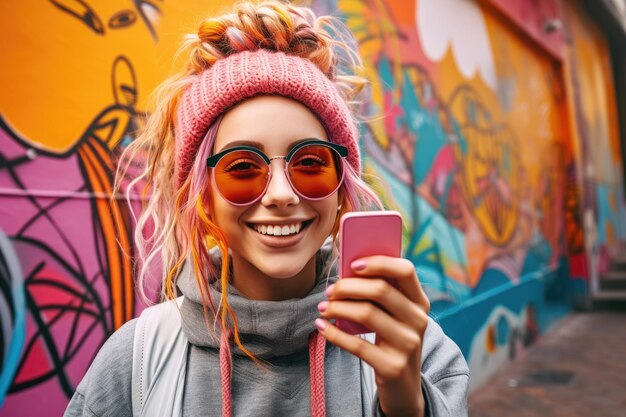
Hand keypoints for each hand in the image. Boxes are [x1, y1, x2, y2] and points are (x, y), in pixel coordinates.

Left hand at [315, 256, 429, 416]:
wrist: (404, 389)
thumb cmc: (392, 342)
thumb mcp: (396, 317)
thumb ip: (382, 294)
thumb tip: (347, 270)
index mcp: (420, 302)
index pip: (405, 270)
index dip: (379, 262)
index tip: (353, 264)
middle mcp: (419, 320)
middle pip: (380, 290)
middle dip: (348, 286)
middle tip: (329, 291)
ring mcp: (408, 344)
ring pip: (366, 314)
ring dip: (338, 308)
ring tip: (323, 308)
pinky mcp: (393, 366)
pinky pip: (357, 344)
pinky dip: (334, 334)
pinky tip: (322, 327)